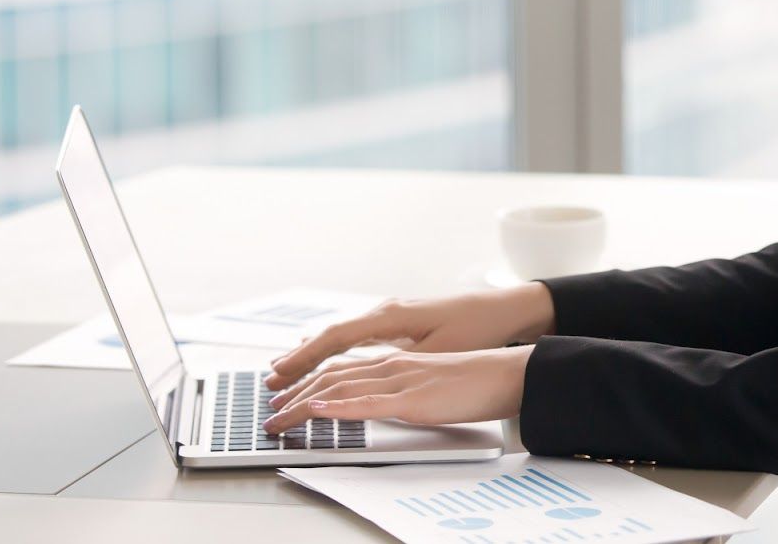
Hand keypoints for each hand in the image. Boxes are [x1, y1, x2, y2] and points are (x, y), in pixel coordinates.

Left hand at [261, 345, 534, 433]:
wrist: (508, 374)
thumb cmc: (476, 380)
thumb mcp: (431, 383)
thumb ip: (404, 389)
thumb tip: (383, 402)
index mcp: (396, 360)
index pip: (342, 369)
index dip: (308, 381)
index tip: (286, 396)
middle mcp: (391, 363)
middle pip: (331, 376)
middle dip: (294, 394)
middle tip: (269, 412)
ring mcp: (400, 378)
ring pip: (339, 387)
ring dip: (302, 403)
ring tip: (277, 417)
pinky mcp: (412, 398)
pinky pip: (366, 401)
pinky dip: (336, 406)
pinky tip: (315, 411)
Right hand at [263, 284, 554, 391]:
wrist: (507, 308)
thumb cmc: (477, 327)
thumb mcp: (439, 350)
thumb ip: (401, 362)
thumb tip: (368, 374)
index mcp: (391, 316)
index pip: (337, 337)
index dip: (306, 357)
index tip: (282, 373)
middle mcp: (386, 312)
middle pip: (332, 335)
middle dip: (300, 358)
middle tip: (270, 379)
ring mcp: (392, 316)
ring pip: (342, 335)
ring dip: (314, 353)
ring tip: (285, 370)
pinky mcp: (401, 323)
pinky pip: (356, 336)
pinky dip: (334, 347)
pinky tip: (323, 354)